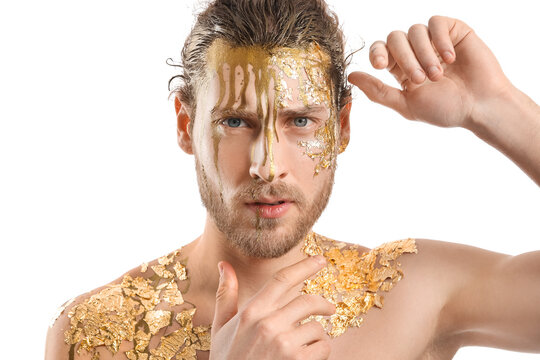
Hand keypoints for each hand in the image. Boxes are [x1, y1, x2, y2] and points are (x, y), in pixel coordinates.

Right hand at [210, 256, 334, 359]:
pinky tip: (307, 359)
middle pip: (308, 301)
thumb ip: (226, 295)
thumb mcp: (221, 328)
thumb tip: (223, 264)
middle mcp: (268, 324)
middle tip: (329, 309)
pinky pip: (323, 347)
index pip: (282, 280)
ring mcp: (284, 344)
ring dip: (316, 336)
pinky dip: (320, 352)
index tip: (320, 260)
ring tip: (304, 347)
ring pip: (317, 328)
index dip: (304, 266)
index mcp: (251, 312)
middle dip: (323, 304)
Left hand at [349, 16, 512, 128]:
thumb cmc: (445, 110)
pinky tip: (450, 58)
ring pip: (415, 31)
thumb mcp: (407, 104)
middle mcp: (415, 51)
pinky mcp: (454, 30)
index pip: (380, 49)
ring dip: (424, 54)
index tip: (380, 65)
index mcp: (401, 68)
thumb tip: (350, 76)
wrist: (481, 106)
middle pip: (395, 38)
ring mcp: (434, 40)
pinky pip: (436, 23)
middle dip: (405, 59)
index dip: (377, 53)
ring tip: (439, 75)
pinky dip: (440, 40)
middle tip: (420, 80)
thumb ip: (378, 91)